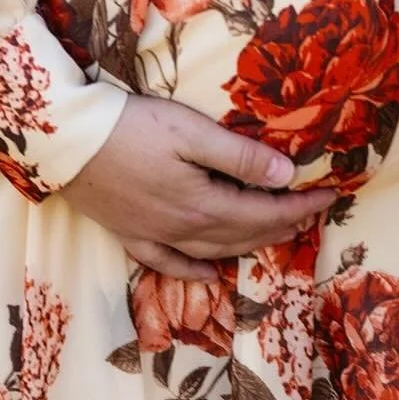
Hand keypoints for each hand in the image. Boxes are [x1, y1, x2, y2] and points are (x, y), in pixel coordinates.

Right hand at [60, 93, 335, 279]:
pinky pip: (169, 263)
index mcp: (203, 205)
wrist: (67, 142)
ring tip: (277, 236)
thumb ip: (240, 157)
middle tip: (312, 213)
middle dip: (283, 226)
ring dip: (250, 245)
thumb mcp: (192, 133)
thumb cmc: (132, 128)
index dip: (301, 206)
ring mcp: (154, 236)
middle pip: (244, 235)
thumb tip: (288, 175)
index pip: (266, 212)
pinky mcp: (129, 233)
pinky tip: (210, 272)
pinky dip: (195, 270)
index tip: (331, 194)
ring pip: (214, 251)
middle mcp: (183, 230)